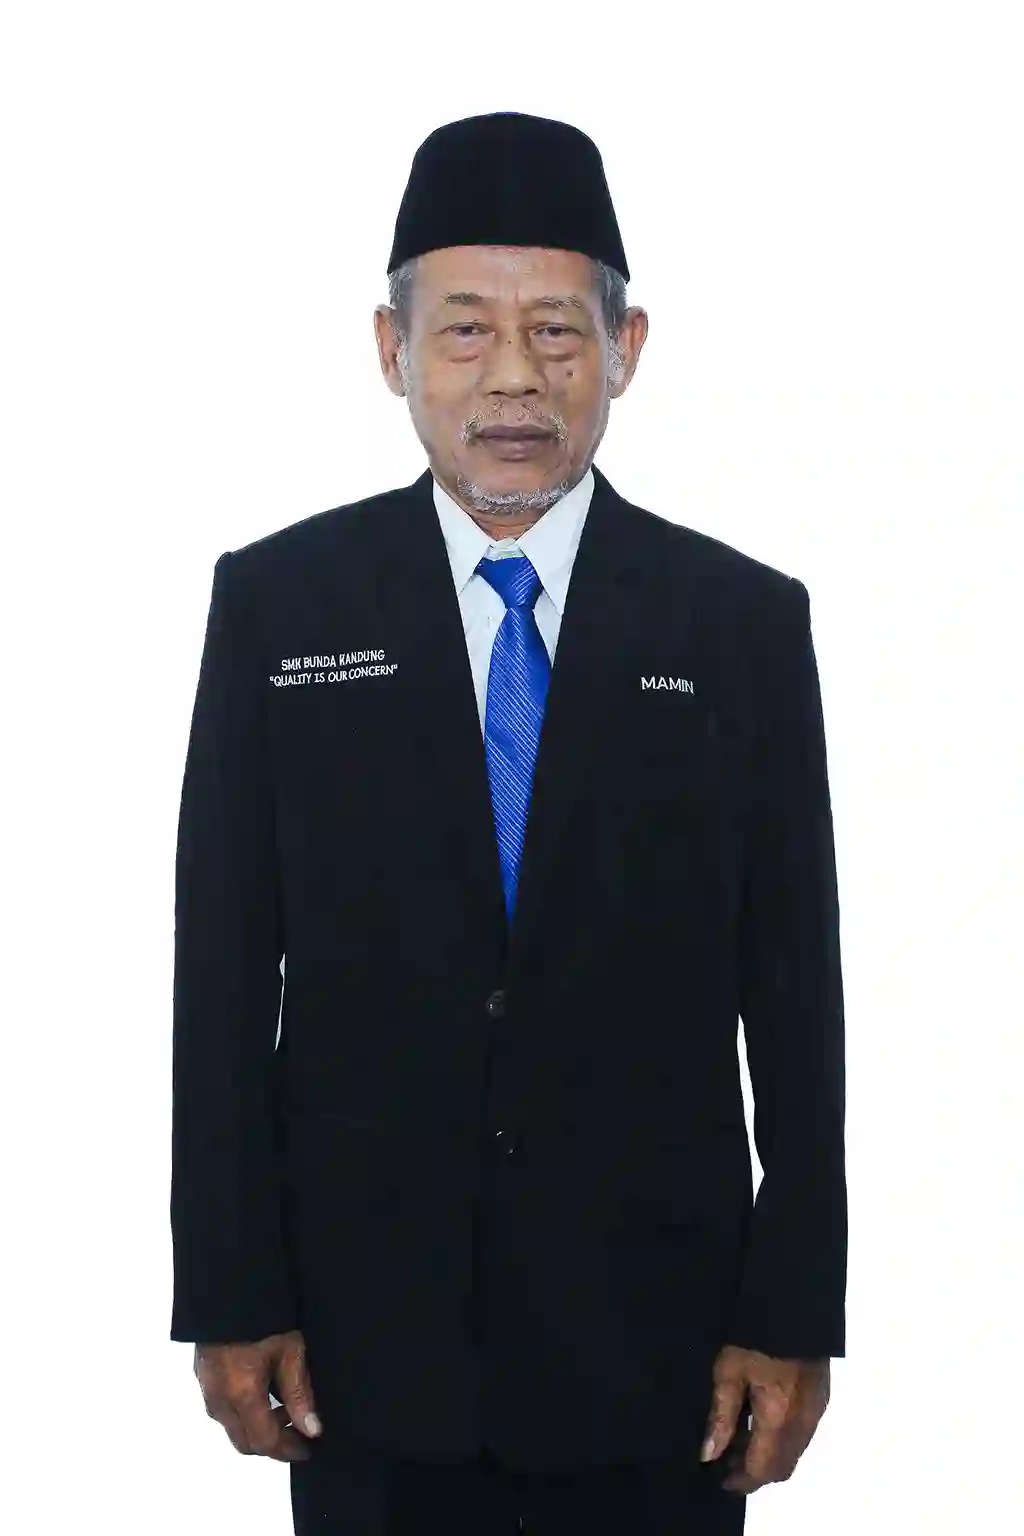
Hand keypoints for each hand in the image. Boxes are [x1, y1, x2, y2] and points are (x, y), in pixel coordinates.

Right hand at [194, 1329, 321, 1461]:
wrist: (227, 1283)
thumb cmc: (265, 1316)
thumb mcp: (290, 1352)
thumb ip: (300, 1394)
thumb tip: (312, 1429)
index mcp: (241, 1396)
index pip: (264, 1442)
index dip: (287, 1451)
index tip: (307, 1449)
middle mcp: (219, 1399)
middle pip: (244, 1442)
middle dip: (272, 1444)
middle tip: (298, 1432)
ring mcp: (206, 1388)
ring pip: (231, 1426)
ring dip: (257, 1427)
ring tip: (283, 1409)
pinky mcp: (201, 1374)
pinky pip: (222, 1408)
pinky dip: (243, 1412)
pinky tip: (261, 1393)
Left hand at [700, 1344, 828, 1493]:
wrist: (794, 1301)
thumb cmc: (752, 1335)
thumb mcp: (728, 1371)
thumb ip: (720, 1415)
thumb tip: (709, 1453)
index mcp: (779, 1419)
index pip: (762, 1469)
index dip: (740, 1481)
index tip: (717, 1478)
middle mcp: (803, 1422)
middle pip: (781, 1468)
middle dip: (754, 1473)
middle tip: (725, 1461)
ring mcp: (816, 1410)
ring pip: (793, 1452)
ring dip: (768, 1456)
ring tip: (738, 1440)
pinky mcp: (821, 1396)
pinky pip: (802, 1434)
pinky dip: (781, 1439)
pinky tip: (760, 1420)